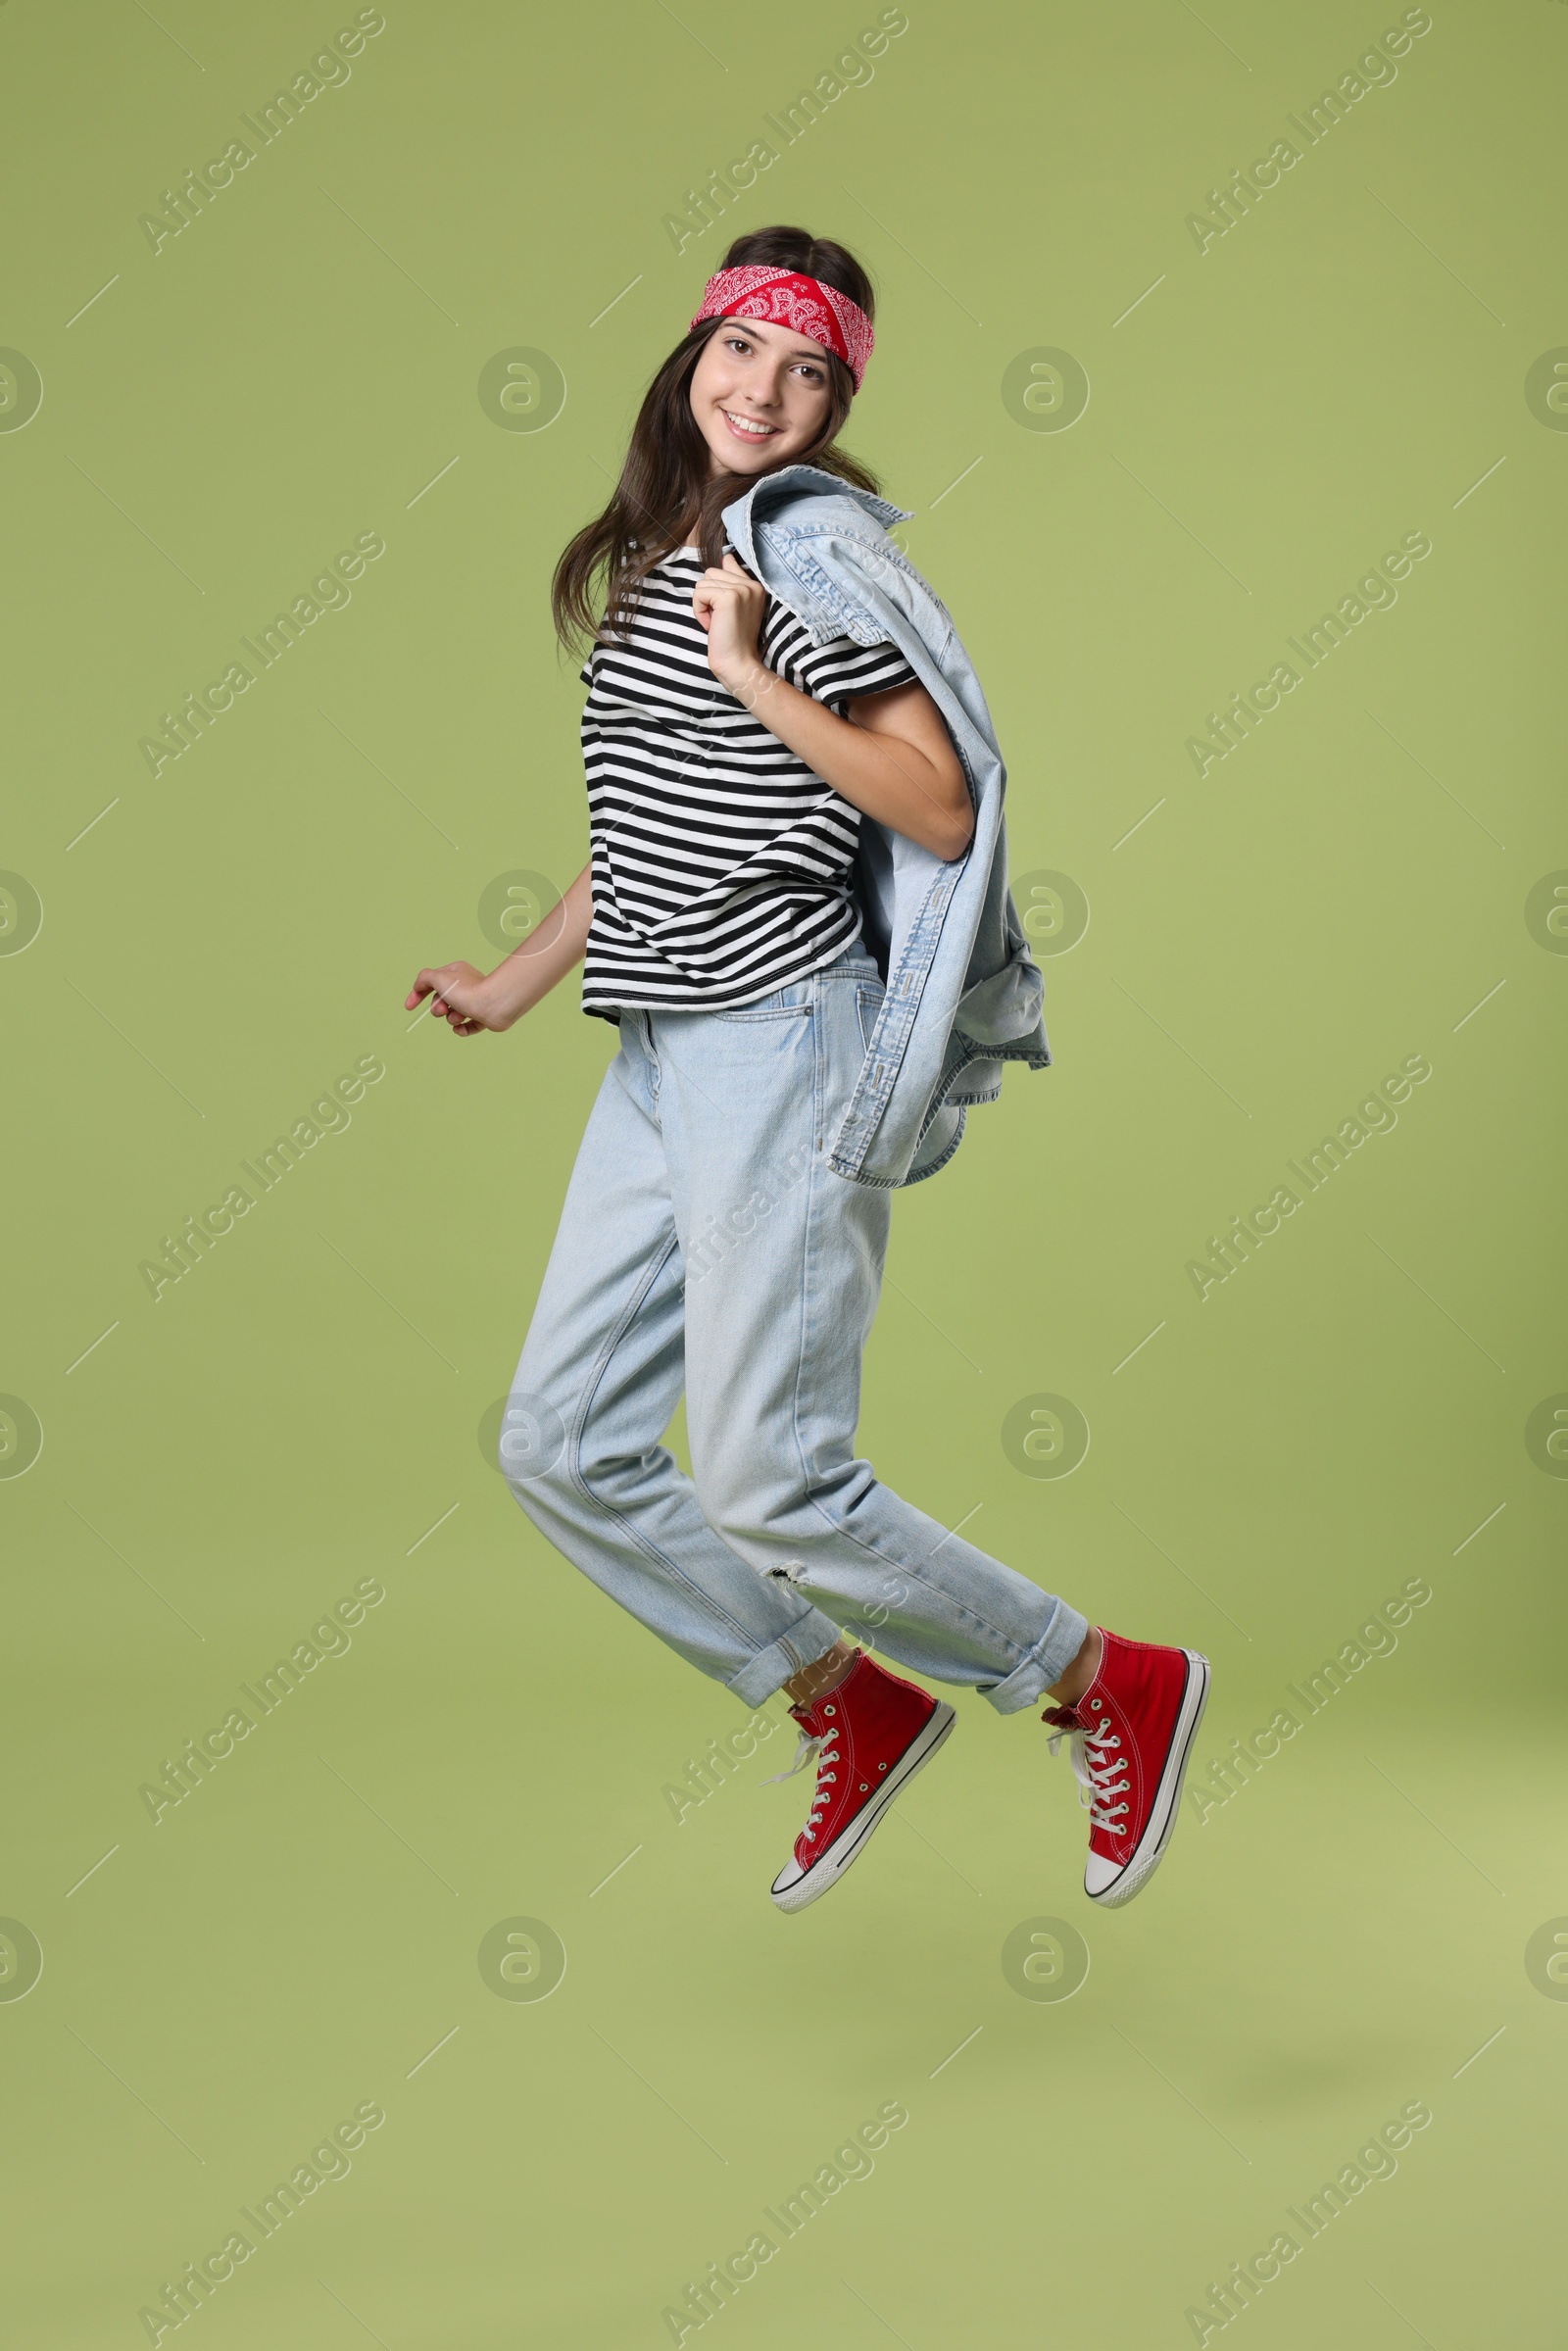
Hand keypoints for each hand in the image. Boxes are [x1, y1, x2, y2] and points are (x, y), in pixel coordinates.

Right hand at [405, 960, 511, 1037]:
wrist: (495, 1005)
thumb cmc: (467, 990)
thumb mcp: (438, 978)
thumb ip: (424, 978)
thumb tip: (419, 986)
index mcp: (456, 972)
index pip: (431, 981)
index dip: (417, 994)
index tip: (409, 1007)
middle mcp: (466, 985)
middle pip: (441, 1000)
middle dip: (437, 1008)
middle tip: (443, 1009)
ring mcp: (475, 1001)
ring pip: (453, 1014)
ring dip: (451, 1018)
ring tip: (459, 1016)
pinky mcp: (483, 1017)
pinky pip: (467, 1027)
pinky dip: (462, 1029)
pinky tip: (460, 1028)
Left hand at [692, 552, 769, 695]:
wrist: (738, 664)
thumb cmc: (733, 640)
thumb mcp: (736, 607)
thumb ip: (731, 582)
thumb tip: (725, 555)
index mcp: (756, 586)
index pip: (728, 563)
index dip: (718, 582)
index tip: (722, 605)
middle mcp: (752, 584)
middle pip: (711, 573)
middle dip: (708, 596)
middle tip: (719, 619)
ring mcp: (741, 590)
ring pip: (703, 582)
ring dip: (702, 604)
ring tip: (716, 622)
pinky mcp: (728, 598)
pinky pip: (699, 593)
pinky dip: (699, 611)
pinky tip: (711, 625)